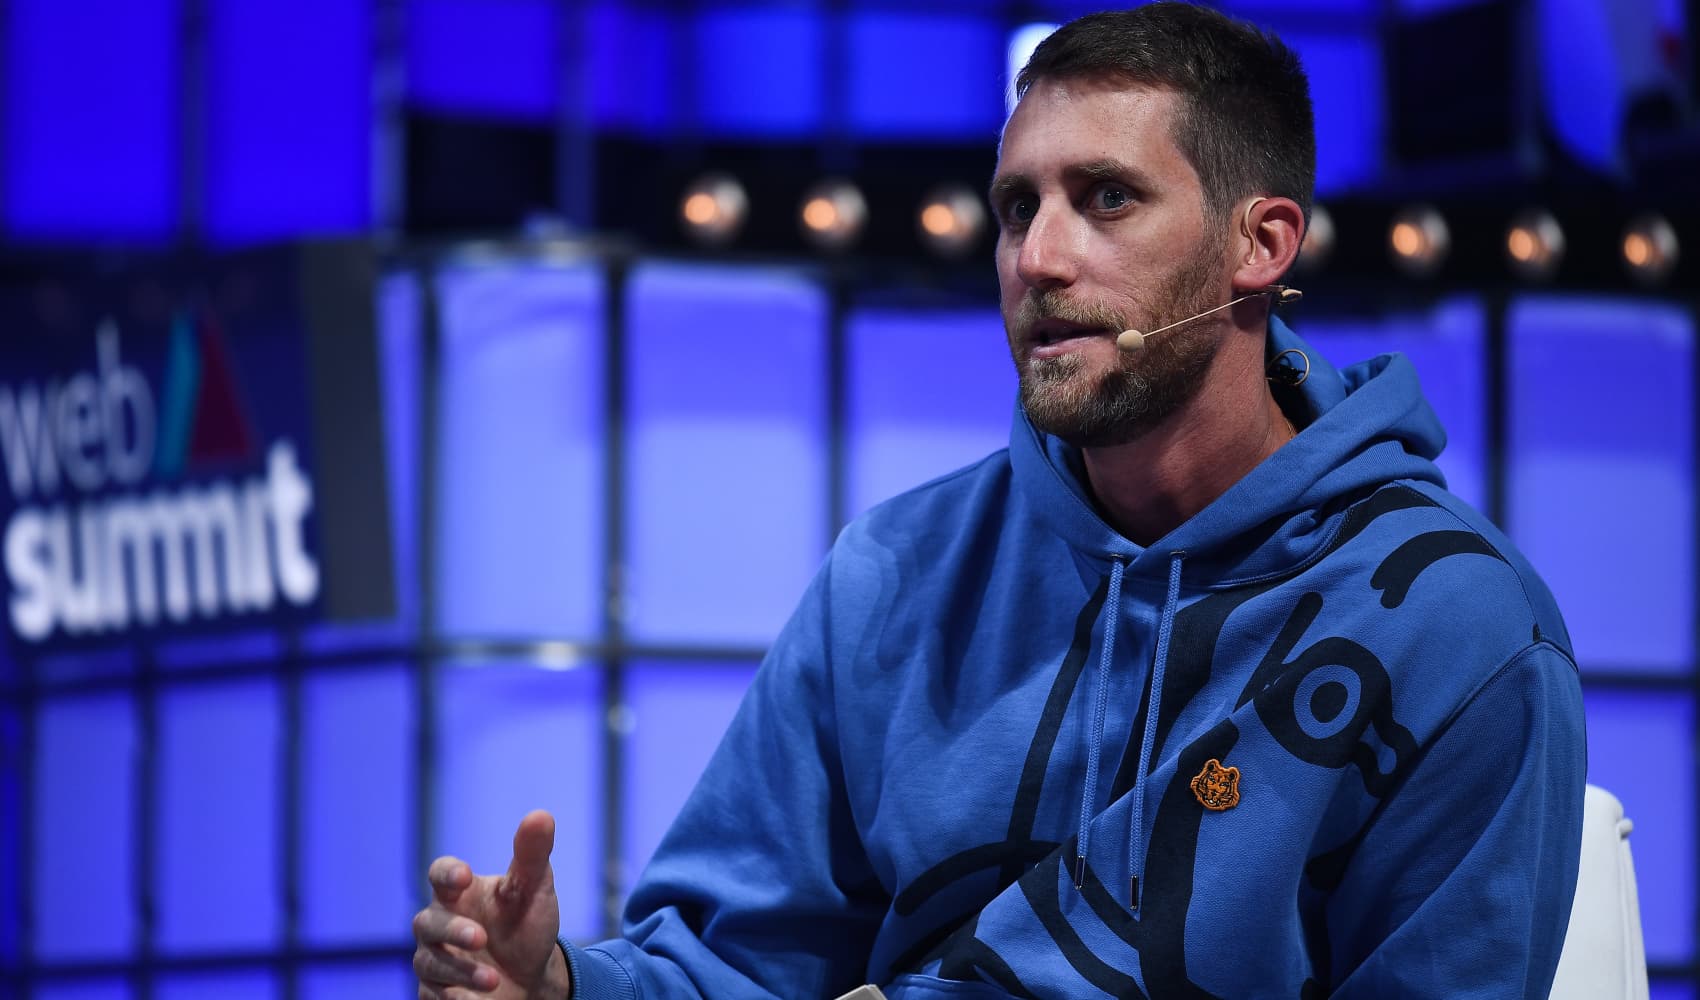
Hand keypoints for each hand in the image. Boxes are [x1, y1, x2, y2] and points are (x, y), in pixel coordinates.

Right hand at [412, 810, 572, 998]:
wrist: (532, 977)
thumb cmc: (527, 924)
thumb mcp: (535, 889)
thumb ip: (533, 855)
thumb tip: (542, 815)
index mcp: (459, 892)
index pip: (440, 874)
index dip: (447, 873)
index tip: (462, 876)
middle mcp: (440, 923)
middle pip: (427, 922)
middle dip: (452, 931)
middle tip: (480, 936)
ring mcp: (434, 959)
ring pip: (431, 963)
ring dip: (461, 970)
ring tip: (494, 979)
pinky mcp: (435, 992)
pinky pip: (432, 995)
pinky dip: (452, 997)